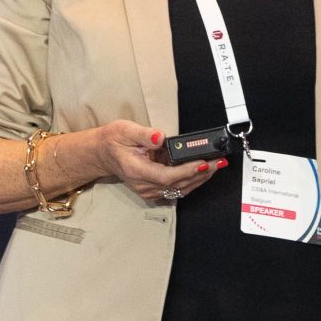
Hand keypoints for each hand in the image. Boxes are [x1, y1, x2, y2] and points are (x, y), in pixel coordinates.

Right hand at [89, 120, 228, 205]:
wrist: (102, 154)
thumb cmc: (113, 141)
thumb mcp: (125, 130)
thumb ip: (144, 135)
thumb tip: (160, 137)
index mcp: (136, 170)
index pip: (167, 175)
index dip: (188, 170)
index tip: (204, 162)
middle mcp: (143, 184)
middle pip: (178, 184)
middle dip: (201, 173)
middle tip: (218, 162)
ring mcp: (148, 190)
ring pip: (179, 189)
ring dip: (199, 179)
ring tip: (215, 166)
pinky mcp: (152, 190)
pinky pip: (175, 189)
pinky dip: (190, 181)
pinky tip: (201, 171)